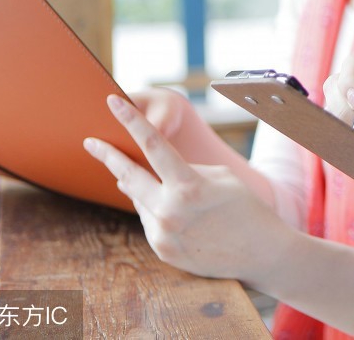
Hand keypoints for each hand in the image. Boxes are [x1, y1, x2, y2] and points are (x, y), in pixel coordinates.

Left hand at [84, 94, 291, 284]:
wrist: (262, 253)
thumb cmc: (246, 207)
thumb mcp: (220, 177)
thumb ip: (181, 170)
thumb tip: (135, 177)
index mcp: (189, 185)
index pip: (153, 145)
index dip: (131, 121)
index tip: (111, 101)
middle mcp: (171, 210)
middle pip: (128, 176)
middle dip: (108, 157)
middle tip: (91, 142)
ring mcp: (163, 233)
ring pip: (139, 200)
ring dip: (146, 189)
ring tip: (173, 190)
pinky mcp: (162, 250)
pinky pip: (149, 221)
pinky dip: (157, 211)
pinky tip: (181, 215)